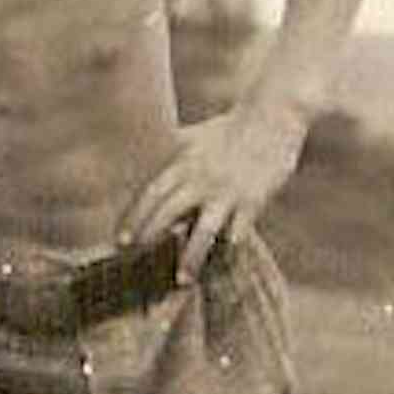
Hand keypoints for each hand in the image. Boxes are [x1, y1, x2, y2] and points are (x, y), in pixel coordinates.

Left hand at [117, 97, 306, 275]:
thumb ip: (171, 151)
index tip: (119, 240)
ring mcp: (228, 191)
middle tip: (134, 264)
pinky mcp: (254, 198)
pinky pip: (240, 227)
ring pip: (203, 229)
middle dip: (150, 238)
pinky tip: (223, 262)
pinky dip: (231, 244)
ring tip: (181, 281)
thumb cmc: (231, 127)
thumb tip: (146, 152)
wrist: (273, 113)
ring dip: (190, 256)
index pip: (151, 194)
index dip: (133, 217)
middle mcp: (201, 179)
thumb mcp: (194, 135)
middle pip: (168, 212)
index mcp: (184, 164)